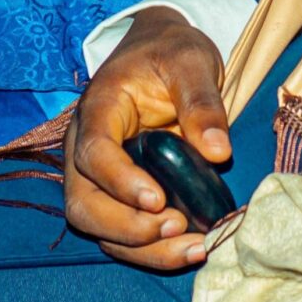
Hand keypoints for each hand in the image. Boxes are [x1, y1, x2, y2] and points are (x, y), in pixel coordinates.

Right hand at [63, 9, 230, 271]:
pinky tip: (191, 248)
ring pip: (97, 226)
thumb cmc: (170, 52)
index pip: (92, 151)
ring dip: (140, 248)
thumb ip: (202, 103)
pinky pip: (120, 233)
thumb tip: (218, 153)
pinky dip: (151, 250)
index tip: (158, 200)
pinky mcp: (116, 194)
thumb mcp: (191, 61)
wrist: (161, 51)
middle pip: (83, 201)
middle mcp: (85, 146)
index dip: (119, 181)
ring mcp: (97, 175)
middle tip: (176, 227)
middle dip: (125, 226)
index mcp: (99, 107)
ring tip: (192, 248)